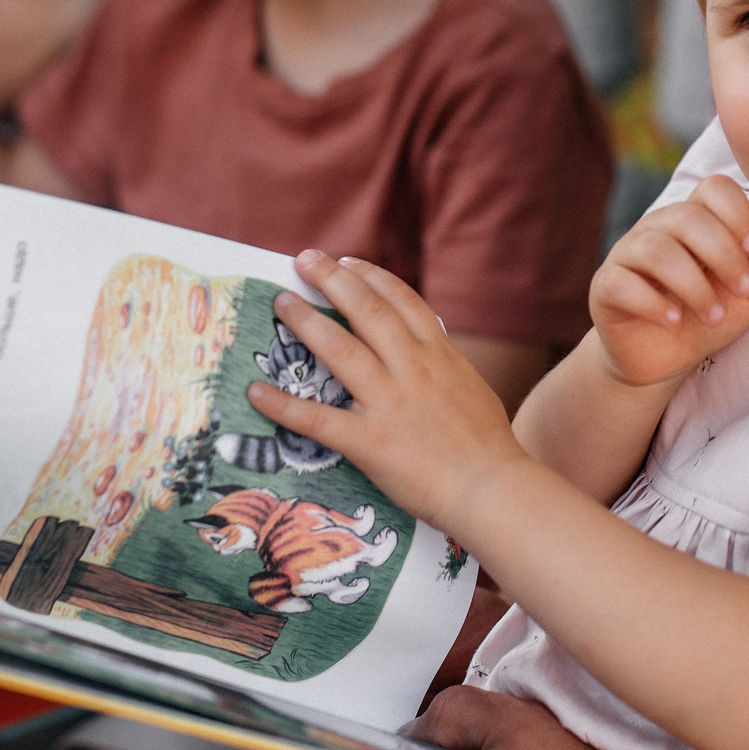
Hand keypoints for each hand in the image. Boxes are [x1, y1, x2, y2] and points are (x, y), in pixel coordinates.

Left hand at [251, 253, 530, 529]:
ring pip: (340, 350)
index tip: (347, 262)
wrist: (492, 489)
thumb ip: (445, 365)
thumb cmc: (489, 445)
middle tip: (305, 260)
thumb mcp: (471, 387)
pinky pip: (317, 419)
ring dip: (305, 322)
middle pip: (367, 310)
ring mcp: (389, 403)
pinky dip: (283, 405)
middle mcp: (412, 368)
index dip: (371, 276)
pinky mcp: (370, 442)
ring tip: (281, 302)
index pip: (402, 300)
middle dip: (332, 279)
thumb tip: (429, 349)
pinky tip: (256, 391)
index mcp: (440, 354)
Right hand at [590, 175, 748, 388]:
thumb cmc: (705, 317)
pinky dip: (652, 302)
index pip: (714, 188)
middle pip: (688, 217)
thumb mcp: (746, 299)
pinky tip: (673, 321)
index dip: (737, 212)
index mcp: (696, 219)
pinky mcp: (605, 287)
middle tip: (745, 290)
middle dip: (724, 254)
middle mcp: (658, 227)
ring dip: (693, 284)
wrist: (662, 360)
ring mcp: (628, 254)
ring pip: (657, 249)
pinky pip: (622, 282)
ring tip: (714, 316)